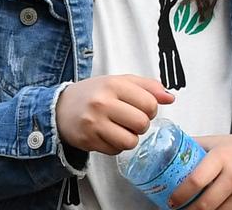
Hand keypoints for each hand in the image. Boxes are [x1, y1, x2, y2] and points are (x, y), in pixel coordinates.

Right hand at [55, 75, 174, 154]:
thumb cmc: (94, 93)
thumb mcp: (121, 81)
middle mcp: (103, 103)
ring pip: (130, 141)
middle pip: (142, 123)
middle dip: (142, 125)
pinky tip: (109, 135)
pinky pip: (115, 151)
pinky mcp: (88, 141)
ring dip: (131, 138)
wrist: (61, 108)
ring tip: (122, 129)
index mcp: (114, 84)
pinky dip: (116, 146)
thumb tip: (170, 98)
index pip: (149, 102)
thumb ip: (148, 87)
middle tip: (133, 120)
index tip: (144, 108)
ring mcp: (94, 123)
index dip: (152, 109)